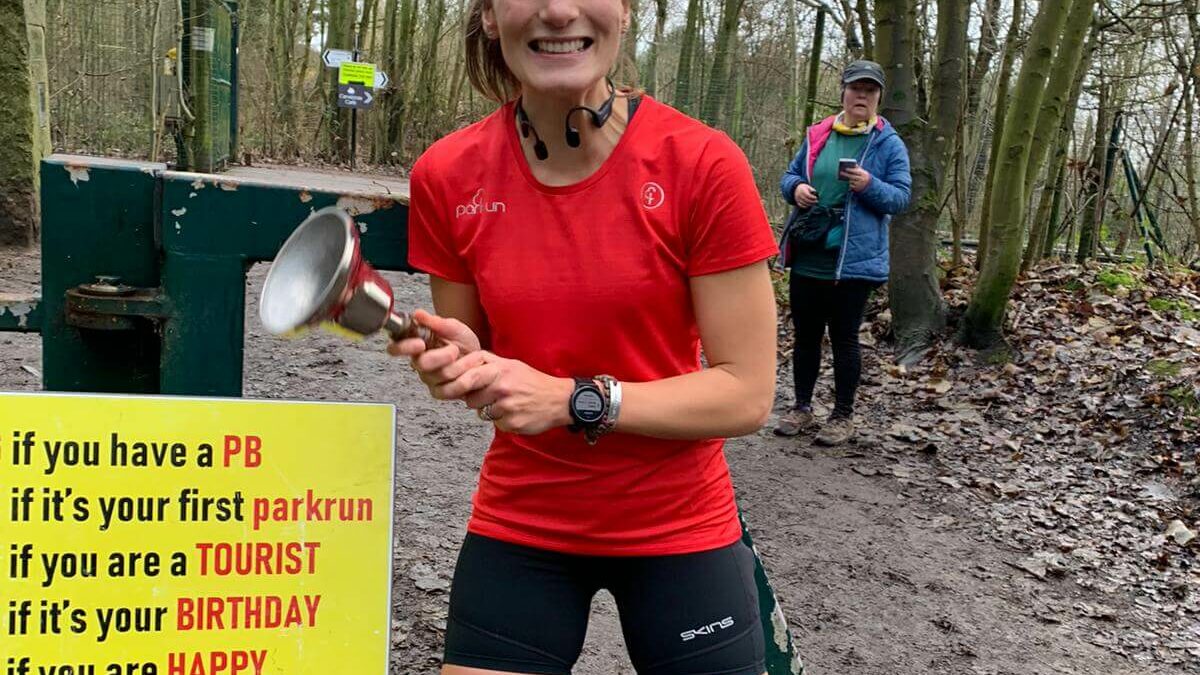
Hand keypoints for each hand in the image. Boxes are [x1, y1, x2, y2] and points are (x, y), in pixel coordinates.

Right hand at [386, 309, 481, 397]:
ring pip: (439, 376)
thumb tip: (418, 314)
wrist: (481, 360)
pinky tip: (471, 371)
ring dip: (462, 364)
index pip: (396, 348)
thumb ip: (435, 322)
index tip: (420, 343)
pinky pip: (449, 390)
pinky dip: (466, 378)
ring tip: (472, 357)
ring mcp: (430, 379)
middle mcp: (420, 363)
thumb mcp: (453, 327)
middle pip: (421, 364)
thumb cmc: (463, 343)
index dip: (404, 347)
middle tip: (454, 349)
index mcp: (417, 345)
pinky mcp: (441, 392)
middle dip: (442, 355)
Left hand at [449, 354, 572, 434]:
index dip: (459, 384)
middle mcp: (502, 387)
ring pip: (482, 413)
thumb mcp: (512, 364)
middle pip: (471, 399)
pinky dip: (502, 420)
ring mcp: (507, 406)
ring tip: (507, 404)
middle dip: (475, 400)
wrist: (560, 400)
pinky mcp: (512, 423)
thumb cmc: (533, 381)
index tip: (460, 388)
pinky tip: (515, 413)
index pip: (468, 377)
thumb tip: (461, 365)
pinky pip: (496, 423)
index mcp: (501, 370)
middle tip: (489, 397)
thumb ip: (488, 363)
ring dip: (490, 411)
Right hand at [793, 183, 817, 207]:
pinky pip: (801, 205)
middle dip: (812, 201)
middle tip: (816, 201)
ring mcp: (797, 198)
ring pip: (804, 203)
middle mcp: (799, 195)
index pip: (808, 195)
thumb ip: (812, 189)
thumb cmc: (804, 188)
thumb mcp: (808, 186)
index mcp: (802, 190)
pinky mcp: (797, 201)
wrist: (797, 188)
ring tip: (813, 204)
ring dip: (809, 204)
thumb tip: (815, 193)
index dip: (812, 197)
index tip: (816, 197)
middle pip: (806, 200)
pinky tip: (809, 205)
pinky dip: (805, 206)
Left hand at [844, 166, 871, 191]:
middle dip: (846, 174)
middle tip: (840, 172)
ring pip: (851, 181)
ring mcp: (859, 184)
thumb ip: (857, 168)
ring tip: (845, 177)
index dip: (851, 170)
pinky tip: (850, 182)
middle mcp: (862, 179)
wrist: (868, 185)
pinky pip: (851, 185)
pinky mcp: (857, 188)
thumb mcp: (862, 171)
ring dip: (848, 179)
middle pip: (852, 176)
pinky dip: (850, 183)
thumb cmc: (863, 176)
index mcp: (863, 174)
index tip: (846, 168)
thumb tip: (851, 164)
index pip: (856, 171)